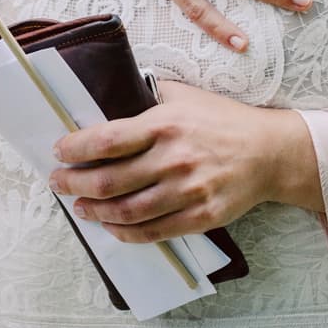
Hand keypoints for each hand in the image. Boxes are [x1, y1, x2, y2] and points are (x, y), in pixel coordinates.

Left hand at [49, 80, 321, 242]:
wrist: (269, 150)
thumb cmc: (223, 119)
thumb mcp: (186, 95)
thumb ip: (150, 94)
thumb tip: (113, 94)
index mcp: (166, 123)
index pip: (107, 140)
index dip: (75, 148)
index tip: (59, 151)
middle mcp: (174, 158)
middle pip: (109, 180)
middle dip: (74, 184)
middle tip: (59, 183)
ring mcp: (187, 190)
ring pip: (127, 211)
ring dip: (95, 212)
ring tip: (81, 208)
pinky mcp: (200, 216)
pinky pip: (153, 231)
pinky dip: (125, 232)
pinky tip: (112, 226)